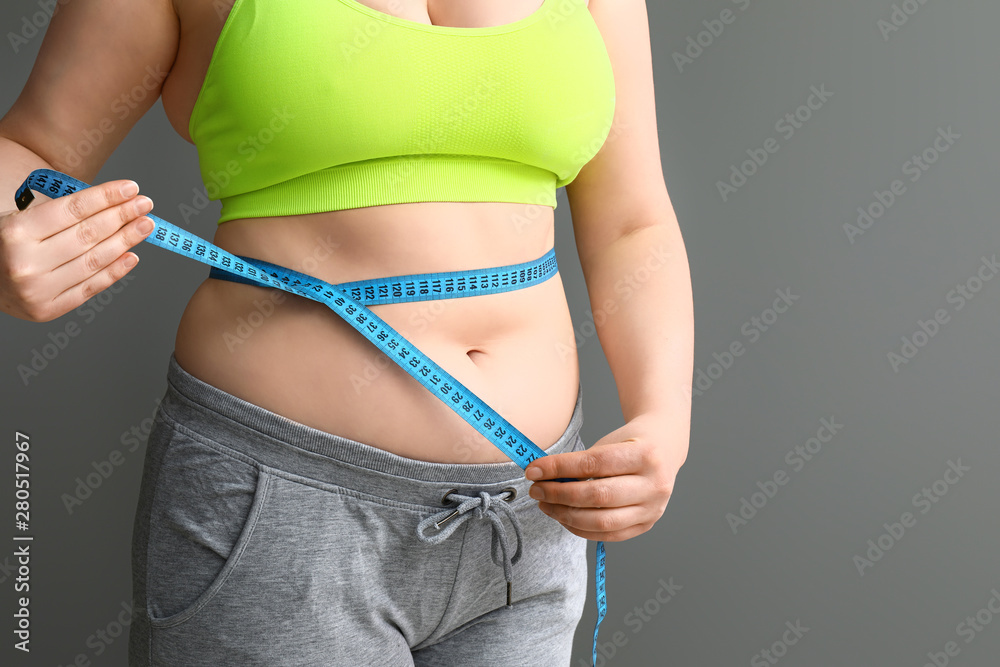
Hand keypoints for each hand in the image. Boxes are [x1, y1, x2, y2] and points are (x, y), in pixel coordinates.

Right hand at [0, 178, 154, 321]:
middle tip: (145, 205)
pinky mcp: (48, 309)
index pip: (73, 210)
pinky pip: (90, 288)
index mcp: (16, 232)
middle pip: (88, 234)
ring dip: (126, 241)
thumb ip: (57, 214)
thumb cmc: (4, 245)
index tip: (131, 189)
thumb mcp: (18, 219)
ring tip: (145, 226)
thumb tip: (110, 205)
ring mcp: (38, 289)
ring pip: (94, 260)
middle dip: (122, 216)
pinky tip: (132, 256)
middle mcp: (26, 262)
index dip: (106, 197)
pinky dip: (115, 271)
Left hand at [524, 413, 686, 541]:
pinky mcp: (646, 525)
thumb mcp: (609, 442)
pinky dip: (580, 528)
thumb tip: (543, 478)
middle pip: (599, 496)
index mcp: (646, 455)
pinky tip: (563, 516)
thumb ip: (581, 462)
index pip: (594, 464)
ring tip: (545, 503)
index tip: (534, 469)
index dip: (560, 468)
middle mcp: (654, 484)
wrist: (663, 449)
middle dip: (560, 494)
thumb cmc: (630, 443)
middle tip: (536, 489)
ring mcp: (653, 509)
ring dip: (566, 515)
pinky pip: (608, 534)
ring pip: (602, 521)